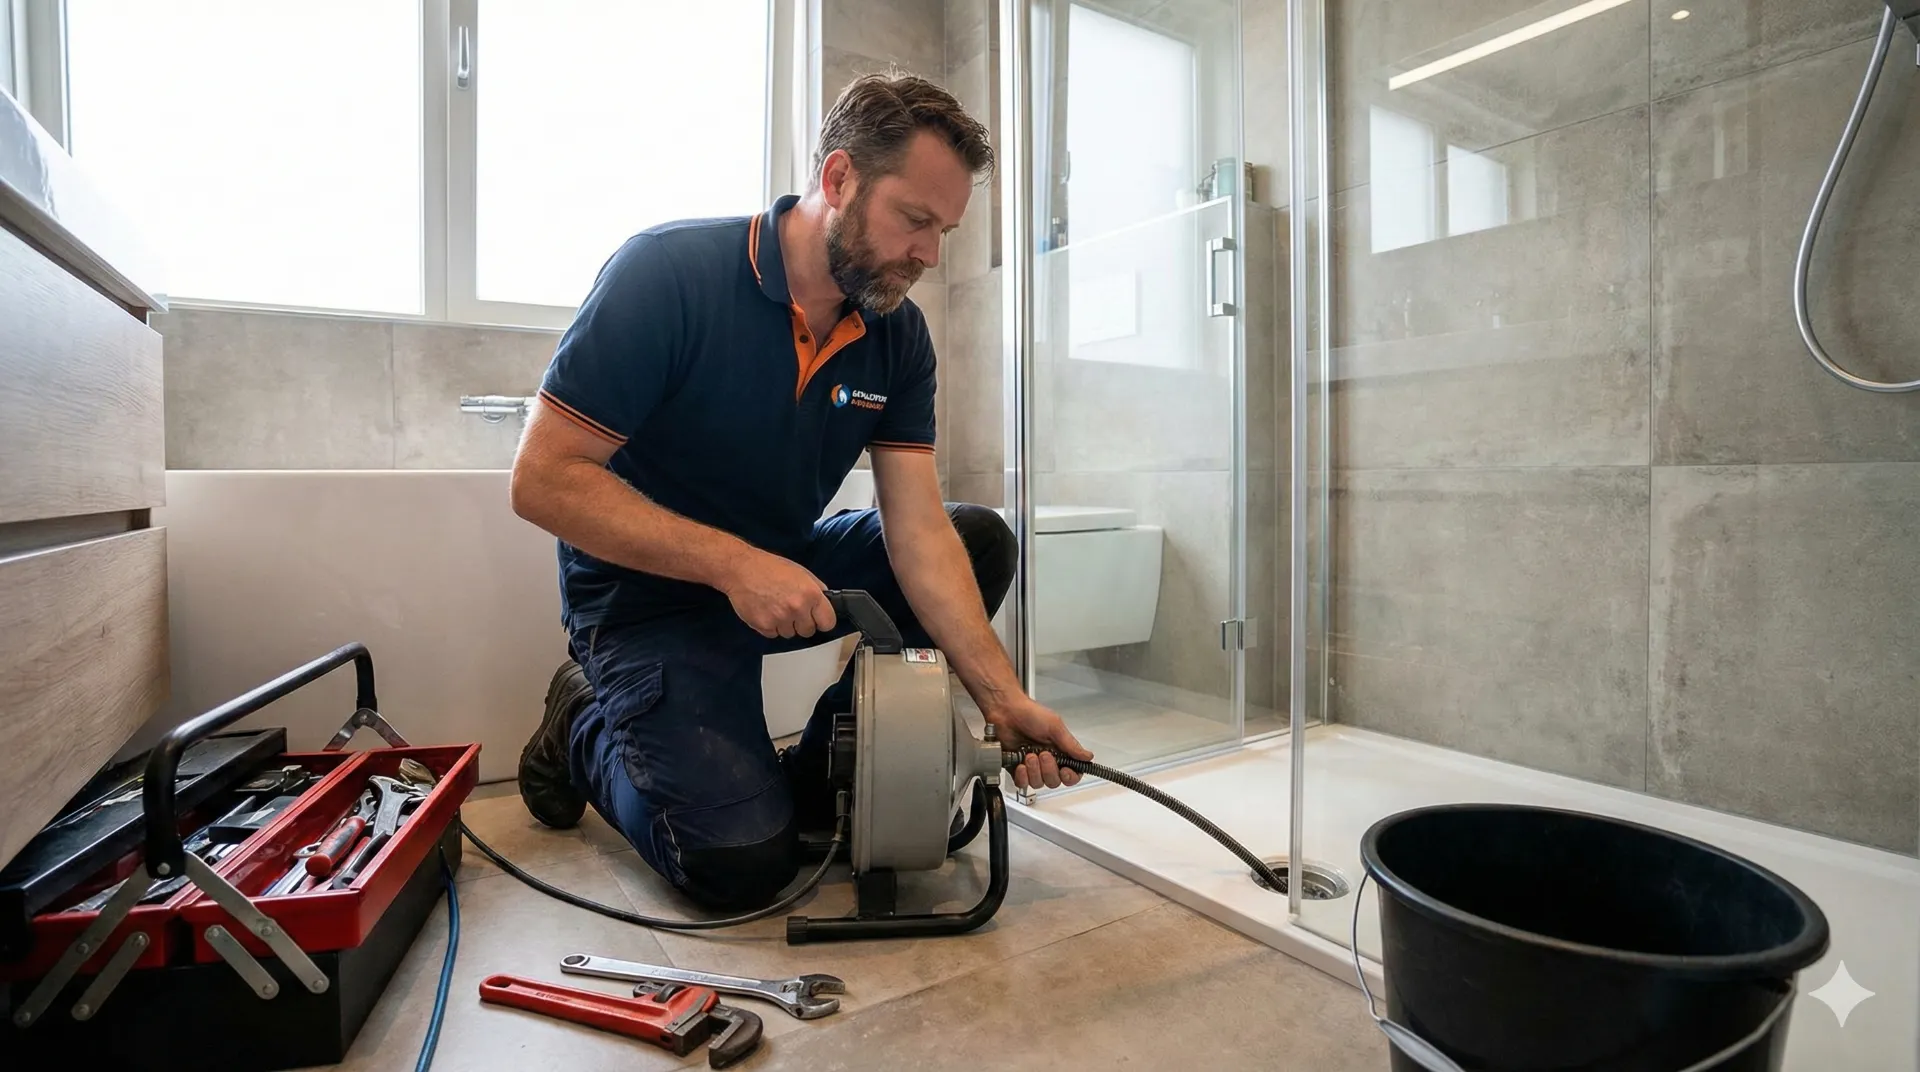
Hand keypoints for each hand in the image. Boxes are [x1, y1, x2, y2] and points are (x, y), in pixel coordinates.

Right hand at [721, 552, 836, 638]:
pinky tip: (765, 610)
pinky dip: (770, 626)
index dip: (822, 620)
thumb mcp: (800, 572)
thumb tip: (826, 603)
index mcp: (810, 594)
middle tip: (791, 609)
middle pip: (808, 631)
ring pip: (790, 634)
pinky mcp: (764, 626)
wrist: (741, 569)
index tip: (817, 619)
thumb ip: (816, 589)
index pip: (828, 622)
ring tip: (775, 607)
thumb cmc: (770, 568)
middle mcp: (797, 608)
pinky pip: (773, 634)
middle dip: (802, 623)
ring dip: (785, 625)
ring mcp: (780, 619)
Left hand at [987, 697, 1091, 789]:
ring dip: (1034, 771)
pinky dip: (1022, 776)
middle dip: (1049, 770)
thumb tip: (1087, 756)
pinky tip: (1020, 765)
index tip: (1065, 770)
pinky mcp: (1017, 769)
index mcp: (1060, 750)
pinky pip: (1022, 783)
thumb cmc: (1029, 713)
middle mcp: (1047, 761)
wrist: (1005, 711)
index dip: (1070, 776)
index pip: (1072, 773)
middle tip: (1043, 754)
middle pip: (1055, 781)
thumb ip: (1071, 744)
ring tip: (1029, 755)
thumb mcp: (1055, 726)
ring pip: (1039, 783)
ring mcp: (1032, 766)